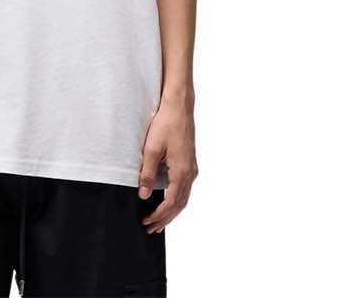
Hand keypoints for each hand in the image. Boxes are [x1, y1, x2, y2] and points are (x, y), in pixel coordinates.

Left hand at [136, 98, 198, 233]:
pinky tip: (167, 201)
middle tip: (151, 228)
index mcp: (182, 172)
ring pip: (184, 198)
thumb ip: (148, 174)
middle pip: (179, 204)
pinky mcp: (190, 163)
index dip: (159, 215)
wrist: (179, 107)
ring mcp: (192, 168)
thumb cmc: (166, 124)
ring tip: (158, 221)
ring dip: (171, 211)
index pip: (171, 202)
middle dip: (165, 218)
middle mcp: (190, 173)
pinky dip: (176, 200)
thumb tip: (144, 194)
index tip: (146, 222)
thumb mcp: (151, 149)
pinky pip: (185, 188)